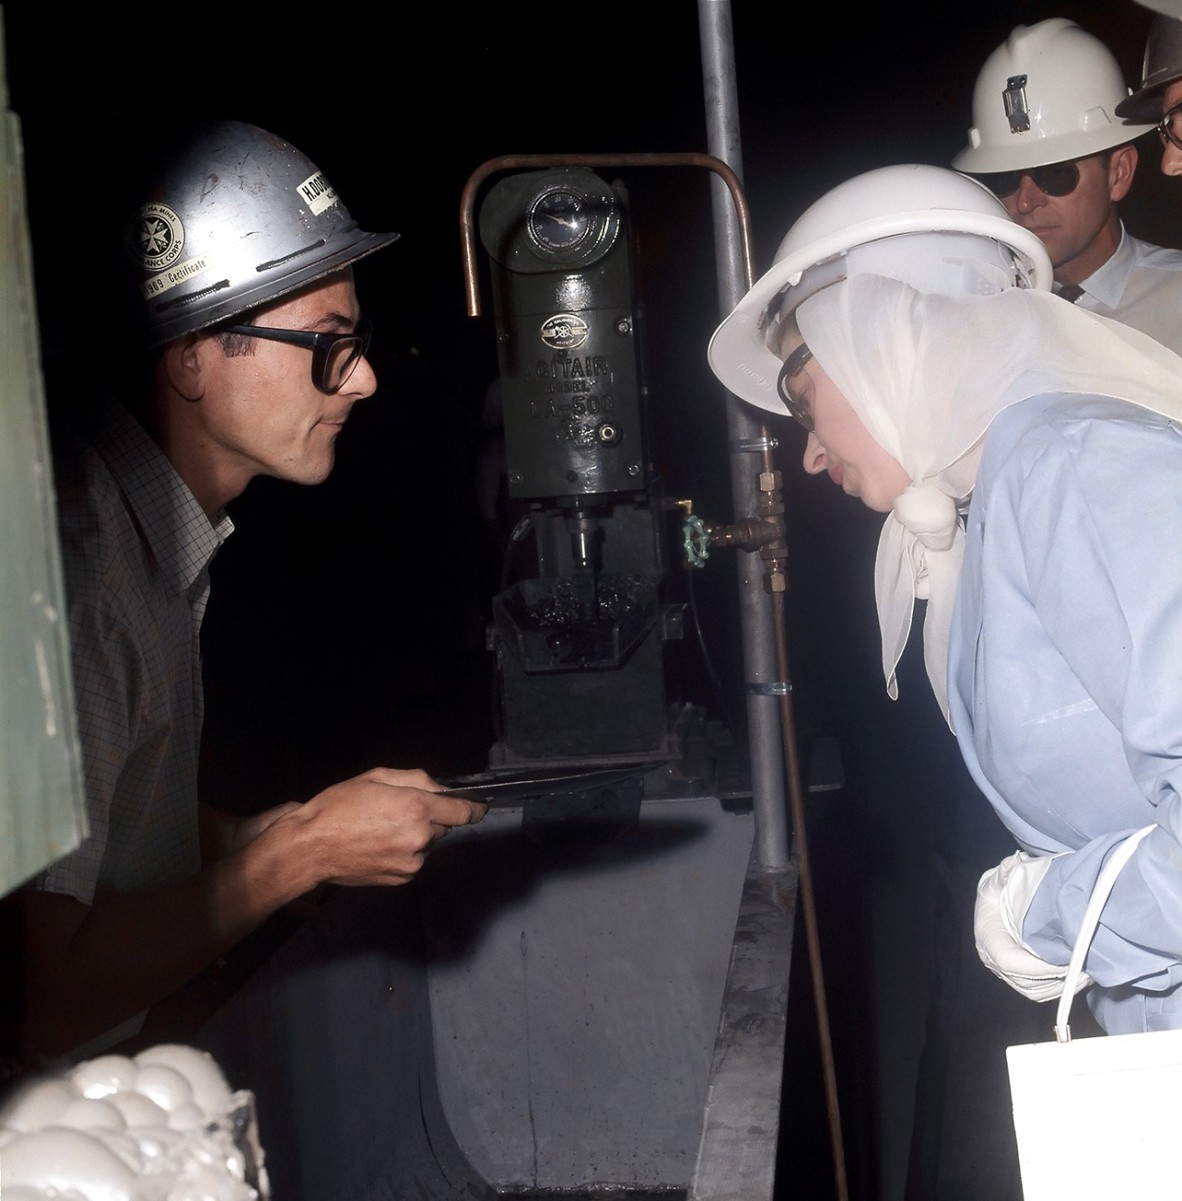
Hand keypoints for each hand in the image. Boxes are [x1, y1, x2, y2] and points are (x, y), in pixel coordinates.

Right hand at [278, 767, 486, 887]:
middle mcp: (420, 837)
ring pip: (426, 844)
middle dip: (429, 818)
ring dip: (415, 836)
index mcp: (416, 808)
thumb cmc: (339, 807)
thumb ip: (417, 779)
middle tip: (398, 811)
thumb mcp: (377, 777)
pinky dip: (403, 852)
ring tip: (381, 830)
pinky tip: (378, 845)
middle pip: (442, 827)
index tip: (481, 807)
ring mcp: (411, 862)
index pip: (463, 812)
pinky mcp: (401, 878)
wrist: (310, 847)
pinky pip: (413, 861)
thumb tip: (442, 788)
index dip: (474, 808)